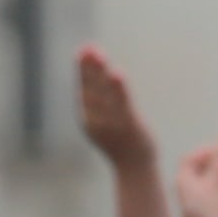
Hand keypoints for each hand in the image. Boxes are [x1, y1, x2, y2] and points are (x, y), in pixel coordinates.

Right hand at [77, 46, 155, 166]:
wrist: (135, 168)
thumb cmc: (120, 141)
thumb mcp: (104, 121)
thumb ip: (100, 101)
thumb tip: (101, 74)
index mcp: (88, 119)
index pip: (84, 90)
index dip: (82, 70)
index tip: (83, 50)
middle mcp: (97, 121)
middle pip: (92, 91)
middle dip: (89, 69)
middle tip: (88, 48)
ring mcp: (113, 124)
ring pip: (105, 96)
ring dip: (101, 75)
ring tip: (100, 56)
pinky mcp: (130, 126)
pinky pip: (123, 105)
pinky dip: (119, 89)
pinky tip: (116, 73)